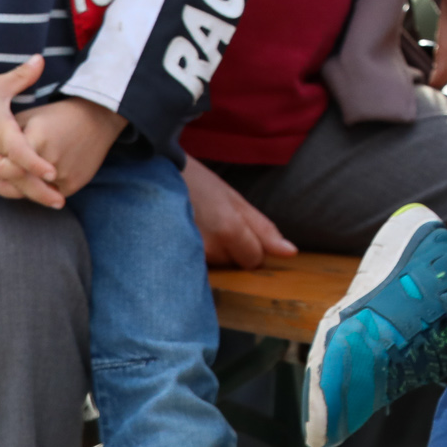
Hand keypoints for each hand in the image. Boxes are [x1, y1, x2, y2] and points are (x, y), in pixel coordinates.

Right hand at [0, 58, 54, 183]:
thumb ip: (22, 76)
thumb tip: (41, 58)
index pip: (20, 153)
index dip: (37, 164)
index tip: (54, 175)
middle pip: (16, 176)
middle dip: (39, 192)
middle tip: (61, 203)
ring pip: (3, 176)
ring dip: (22, 184)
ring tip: (49, 195)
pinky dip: (6, 175)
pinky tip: (23, 181)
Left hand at [0, 97, 126, 205]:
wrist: (97, 118)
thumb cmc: (55, 117)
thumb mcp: (29, 118)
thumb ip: (8, 138)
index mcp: (38, 139)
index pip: (9, 166)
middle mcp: (51, 160)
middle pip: (19, 184)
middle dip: (7, 180)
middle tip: (2, 169)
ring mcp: (64, 174)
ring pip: (32, 192)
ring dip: (23, 185)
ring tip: (23, 169)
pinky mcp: (74, 183)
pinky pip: (48, 195)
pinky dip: (42, 188)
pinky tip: (44, 173)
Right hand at [182, 156, 297, 269]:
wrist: (155, 177)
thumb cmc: (199, 184)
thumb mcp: (235, 200)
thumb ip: (264, 229)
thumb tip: (291, 253)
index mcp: (229, 230)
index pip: (254, 261)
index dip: (252, 247)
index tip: (237, 229)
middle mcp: (209, 249)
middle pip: (235, 265)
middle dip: (232, 250)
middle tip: (215, 224)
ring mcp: (189, 257)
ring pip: (217, 267)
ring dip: (214, 253)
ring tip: (201, 229)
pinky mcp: (173, 261)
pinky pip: (198, 269)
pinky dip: (198, 256)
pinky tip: (190, 238)